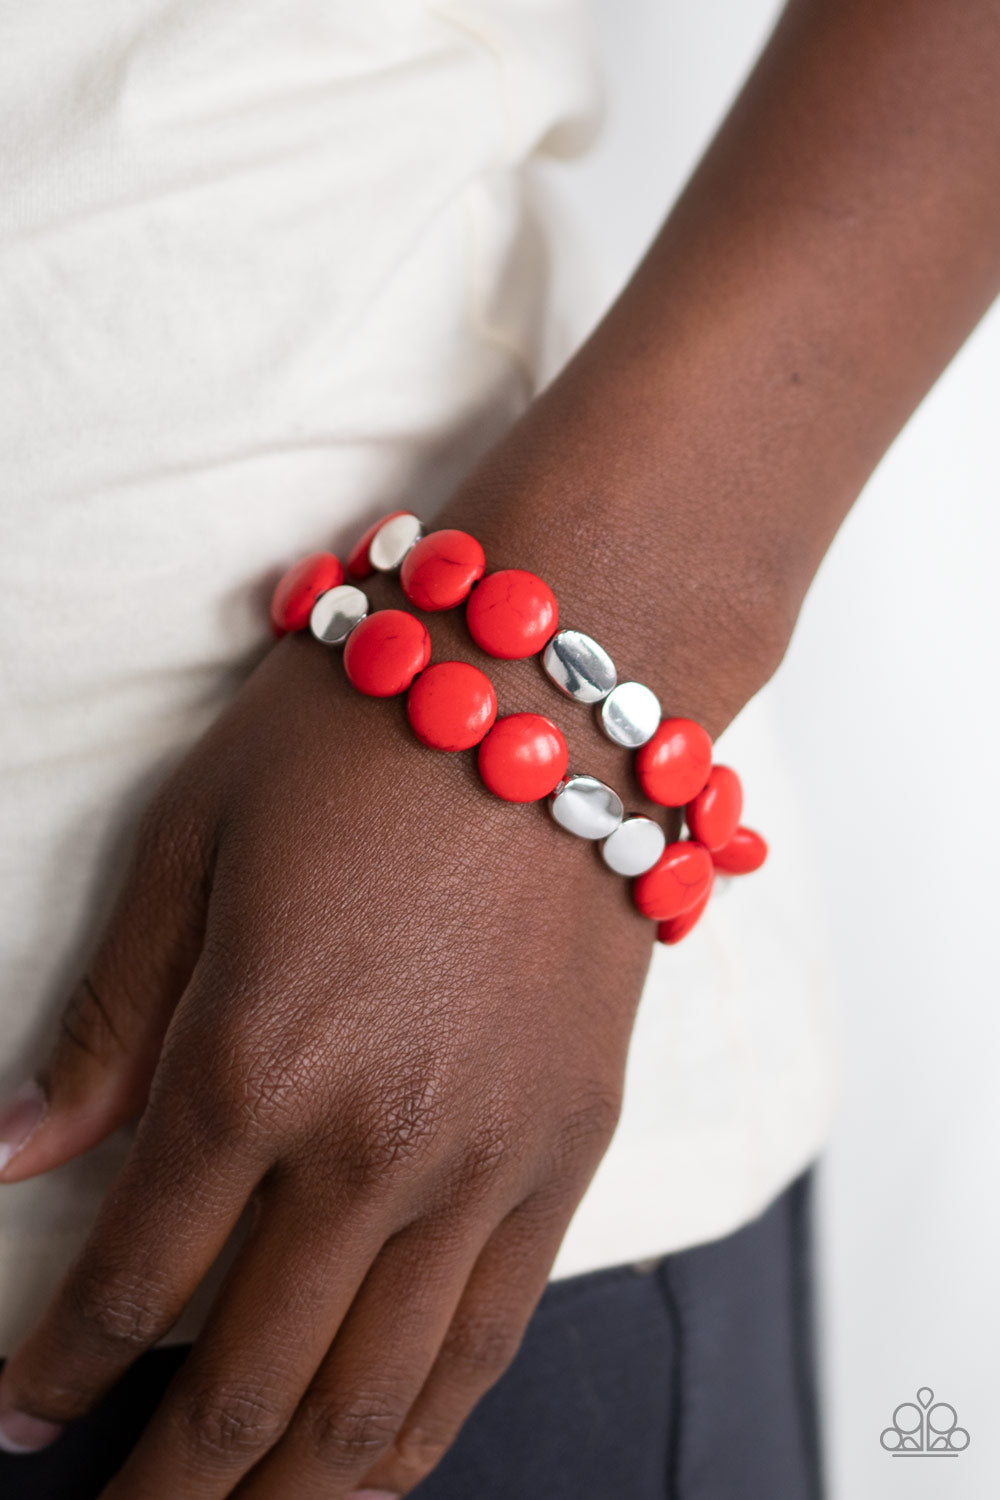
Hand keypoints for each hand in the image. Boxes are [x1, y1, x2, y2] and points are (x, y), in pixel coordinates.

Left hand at [0, 610, 655, 1497]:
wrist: (560, 693)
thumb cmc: (360, 739)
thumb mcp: (194, 842)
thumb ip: (106, 1018)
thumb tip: (8, 1152)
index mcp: (254, 1059)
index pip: (130, 1279)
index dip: (56, 1371)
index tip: (16, 1417)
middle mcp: (374, 1142)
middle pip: (249, 1381)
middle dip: (164, 1486)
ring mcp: (489, 1159)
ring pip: (377, 1400)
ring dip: (287, 1494)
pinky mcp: (570, 1149)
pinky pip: (492, 1338)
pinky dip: (421, 1431)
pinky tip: (369, 1468)